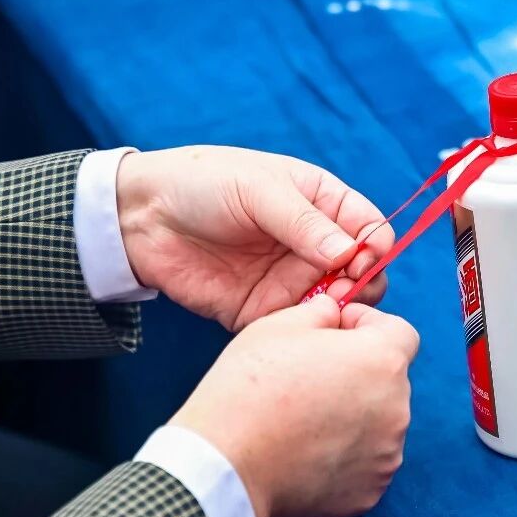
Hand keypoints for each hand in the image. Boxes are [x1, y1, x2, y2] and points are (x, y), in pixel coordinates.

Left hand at [116, 146, 394, 329]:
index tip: (365, 259)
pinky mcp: (263, 311)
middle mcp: (313, 244)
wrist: (140, 217)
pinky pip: (297, 328)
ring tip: (322, 310)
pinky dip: (305, 333)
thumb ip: (303, 222)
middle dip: (364, 284)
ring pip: (336, 305)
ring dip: (338, 312)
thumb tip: (350, 252)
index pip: (370, 227)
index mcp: (321, 203)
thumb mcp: (258, 189)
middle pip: (363, 272)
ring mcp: (290, 279)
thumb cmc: (203, 183)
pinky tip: (296, 328)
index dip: (376, 245)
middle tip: (343, 289)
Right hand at [171, 297, 418, 516]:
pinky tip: (305, 451)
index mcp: (383, 360)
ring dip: (353, 415)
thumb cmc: (250, 386)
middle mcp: (396, 408)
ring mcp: (386, 454)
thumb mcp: (281, 324)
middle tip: (311, 377)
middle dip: (359, 372)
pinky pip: (366, 463)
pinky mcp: (370, 491)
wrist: (226, 461)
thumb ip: (322, 311)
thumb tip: (333, 314)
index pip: (401, 333)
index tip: (338, 331)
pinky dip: (344, 455)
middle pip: (388, 380)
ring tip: (304, 419)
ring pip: (378, 423)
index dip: (369, 326)